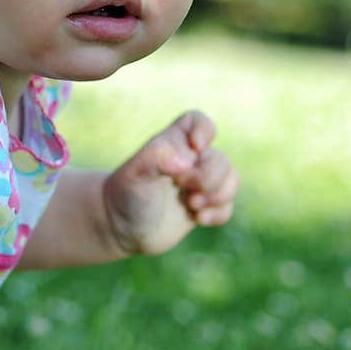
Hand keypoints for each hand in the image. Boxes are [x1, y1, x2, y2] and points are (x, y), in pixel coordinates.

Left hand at [101, 110, 237, 256]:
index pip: (198, 122)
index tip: (195, 148)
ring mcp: (198, 184)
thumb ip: (157, 157)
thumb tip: (188, 160)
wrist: (120, 227)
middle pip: (220, 158)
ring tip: (193, 205)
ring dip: (218, 194)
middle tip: (186, 188)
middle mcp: (189, 161)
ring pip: (230, 180)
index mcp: (172, 143)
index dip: (204, 131)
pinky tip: (197, 219)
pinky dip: (218, 213)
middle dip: (210, 176)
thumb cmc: (126, 193)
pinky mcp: (203, 207)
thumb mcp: (136, 173)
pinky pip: (227, 206)